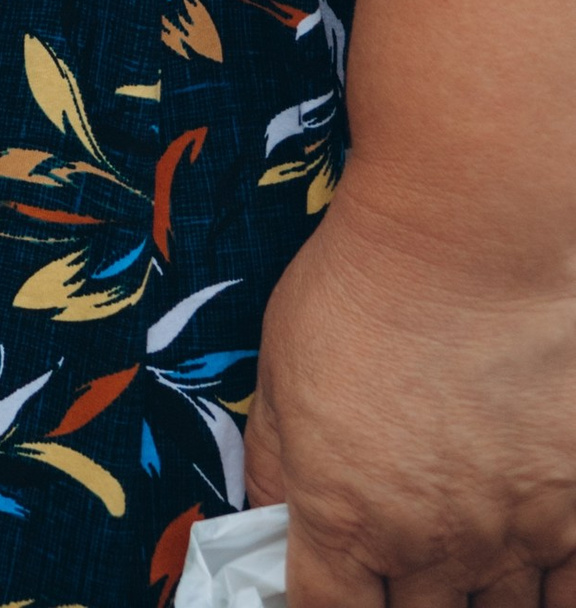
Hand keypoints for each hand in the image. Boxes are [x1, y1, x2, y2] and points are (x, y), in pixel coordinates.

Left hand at [248, 182, 575, 605]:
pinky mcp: (573, 509)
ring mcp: (510, 534)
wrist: (470, 238)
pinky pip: (569, 598)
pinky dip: (547, 598)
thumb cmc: (366, 286)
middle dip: (401, 603)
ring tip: (458, 564)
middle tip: (398, 569)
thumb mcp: (282, 368)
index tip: (331, 595)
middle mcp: (427, 545)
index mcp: (344, 517)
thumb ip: (276, 461)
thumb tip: (265, 518)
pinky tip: (530, 583)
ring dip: (473, 600)